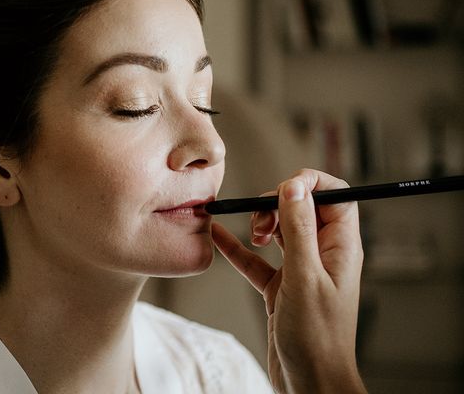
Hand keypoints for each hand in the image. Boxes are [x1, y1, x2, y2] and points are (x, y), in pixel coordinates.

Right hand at [211, 169, 366, 393]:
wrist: (308, 383)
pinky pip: (257, 259)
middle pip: (302, 207)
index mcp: (340, 247)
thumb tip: (294, 186)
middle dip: (277, 204)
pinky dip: (238, 248)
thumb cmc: (316, 338)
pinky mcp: (280, 286)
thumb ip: (298, 229)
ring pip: (279, 229)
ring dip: (261, 223)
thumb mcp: (304, 276)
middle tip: (261, 220)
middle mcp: (322, 253)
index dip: (310, 183)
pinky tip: (218, 238)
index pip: (335, 196)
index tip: (283, 187)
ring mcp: (300, 269)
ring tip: (252, 234)